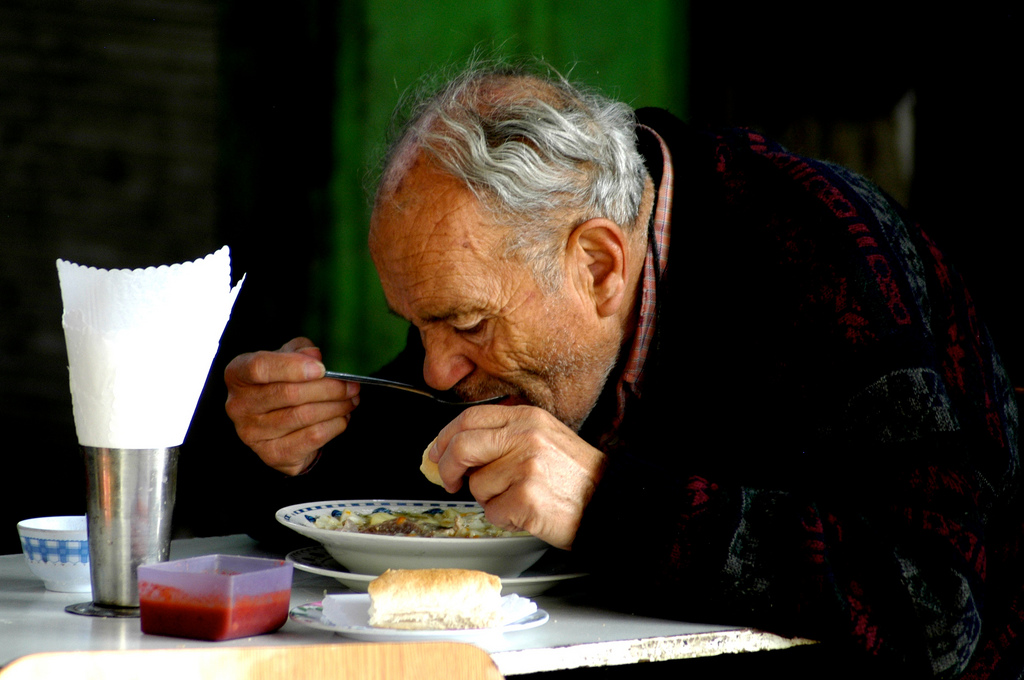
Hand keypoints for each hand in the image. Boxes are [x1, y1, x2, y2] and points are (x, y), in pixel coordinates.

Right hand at [224, 337, 359, 474]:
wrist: (276, 425)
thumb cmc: (281, 383)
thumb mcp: (287, 358)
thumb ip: (299, 351)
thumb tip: (314, 356)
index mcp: (237, 374)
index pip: (260, 367)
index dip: (292, 366)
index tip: (322, 368)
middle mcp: (238, 405)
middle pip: (288, 393)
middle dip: (329, 388)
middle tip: (352, 386)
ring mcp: (252, 433)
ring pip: (304, 416)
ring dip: (336, 407)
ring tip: (351, 400)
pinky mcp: (271, 454)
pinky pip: (312, 437)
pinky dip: (334, 426)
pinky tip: (342, 418)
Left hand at [428, 405, 606, 549]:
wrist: (610, 501)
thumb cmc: (576, 476)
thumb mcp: (544, 437)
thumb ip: (505, 436)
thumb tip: (457, 447)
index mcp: (527, 417)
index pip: (469, 418)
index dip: (445, 438)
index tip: (436, 454)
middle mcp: (526, 436)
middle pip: (463, 447)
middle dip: (447, 468)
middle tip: (449, 482)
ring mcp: (526, 466)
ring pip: (477, 486)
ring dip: (490, 500)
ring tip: (518, 499)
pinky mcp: (527, 497)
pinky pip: (493, 512)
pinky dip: (505, 519)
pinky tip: (527, 513)